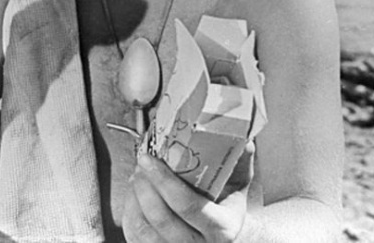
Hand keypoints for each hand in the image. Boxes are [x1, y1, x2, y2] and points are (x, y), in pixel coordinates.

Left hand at [122, 144, 253, 242]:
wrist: (222, 238)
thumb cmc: (227, 210)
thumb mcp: (239, 187)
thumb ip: (240, 163)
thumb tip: (243, 141)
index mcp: (221, 228)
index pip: (188, 205)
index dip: (164, 181)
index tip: (149, 159)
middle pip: (161, 218)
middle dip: (145, 186)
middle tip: (141, 163)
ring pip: (144, 230)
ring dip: (134, 198)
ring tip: (136, 176)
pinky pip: (136, 237)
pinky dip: (130, 213)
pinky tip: (134, 196)